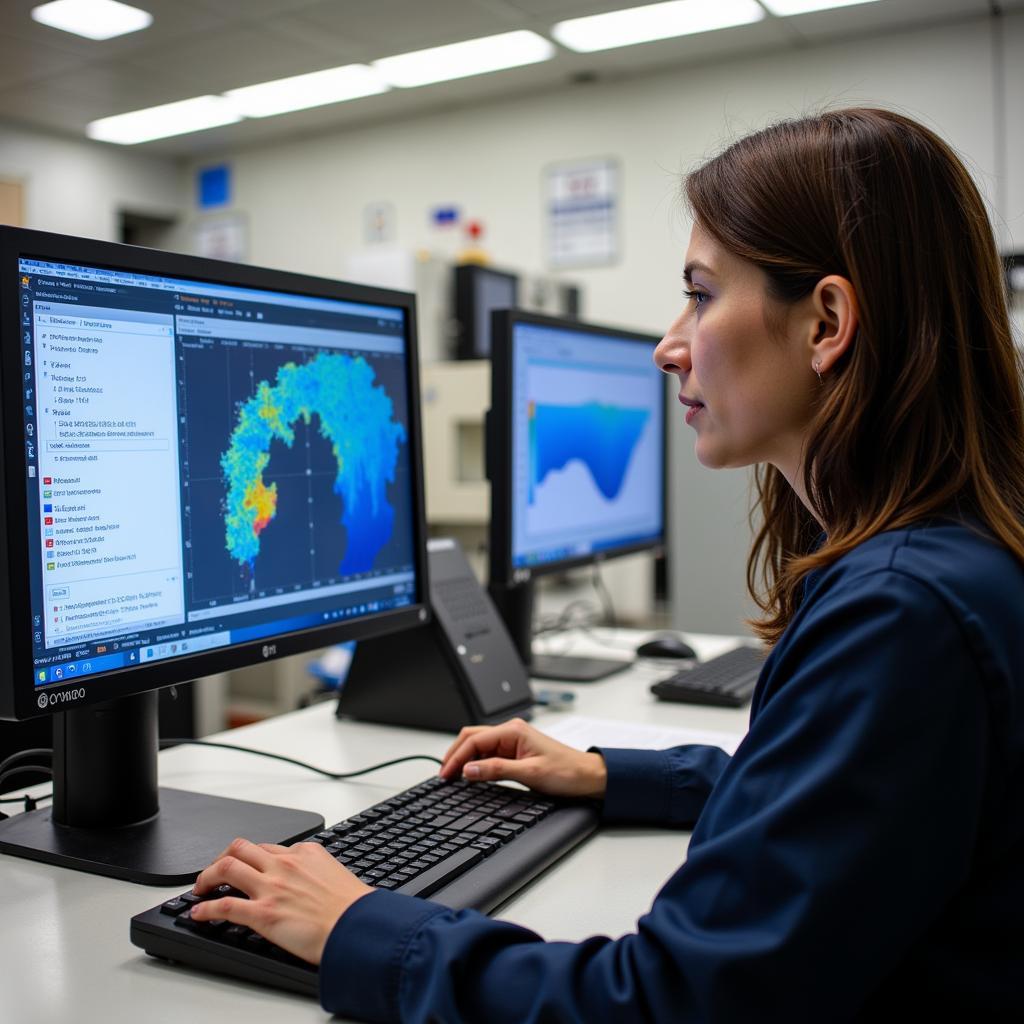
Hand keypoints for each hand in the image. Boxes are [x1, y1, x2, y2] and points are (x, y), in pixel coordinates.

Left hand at [190, 837, 372, 964]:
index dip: (251, 857)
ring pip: (226, 867)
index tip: (245, 865)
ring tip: (201, 887)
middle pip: (240, 847)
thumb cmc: (353, 908)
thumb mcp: (336, 875)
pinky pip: (225, 905)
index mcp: (305, 853)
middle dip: (222, 857)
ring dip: (207, 876)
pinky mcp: (263, 913)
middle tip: (215, 870)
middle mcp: (284, 865)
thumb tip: (311, 881)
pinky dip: (206, 908)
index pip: (268, 847)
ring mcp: (272, 887)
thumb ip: (316, 872)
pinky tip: (199, 913)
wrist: (357, 926)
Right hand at [440, 717, 606, 798]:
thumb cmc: (566, 771)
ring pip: (478, 746)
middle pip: (472, 738)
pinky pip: (488, 755)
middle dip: (455, 755)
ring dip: (464, 759)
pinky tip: (470, 775)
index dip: (456, 757)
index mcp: (513, 731)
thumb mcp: (530, 774)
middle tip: (443, 775)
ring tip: (452, 776)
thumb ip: (497, 770)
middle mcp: (511, 732)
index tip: (445, 774)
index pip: (474, 740)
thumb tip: (470, 769)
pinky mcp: (515, 753)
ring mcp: (512, 742)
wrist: (588, 777)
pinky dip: (476, 764)